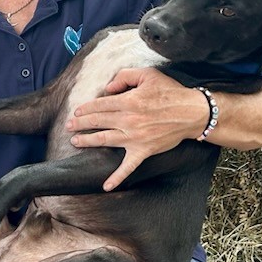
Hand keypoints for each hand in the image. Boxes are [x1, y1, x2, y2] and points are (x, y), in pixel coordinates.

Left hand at [65, 67, 209, 190]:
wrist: (192, 113)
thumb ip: (124, 76)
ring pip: (104, 140)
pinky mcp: (143, 151)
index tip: (77, 112)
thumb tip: (108, 88)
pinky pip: (128, 167)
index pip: (99, 105)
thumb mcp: (148, 74)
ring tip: (75, 141)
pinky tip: (106, 186)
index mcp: (128, 101)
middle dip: (80, 124)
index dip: (85, 109)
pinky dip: (117, 177)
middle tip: (68, 126)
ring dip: (87, 141)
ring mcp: (134, 138)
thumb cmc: (170, 92)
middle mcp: (128, 120)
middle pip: (98, 122)